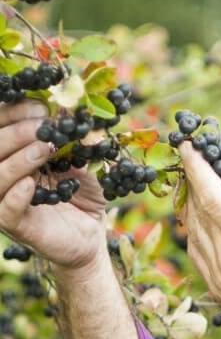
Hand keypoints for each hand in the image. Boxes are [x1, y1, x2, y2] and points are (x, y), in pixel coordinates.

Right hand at [0, 101, 106, 268]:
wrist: (93, 233)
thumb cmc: (84, 191)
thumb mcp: (83, 158)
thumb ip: (74, 135)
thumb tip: (69, 105)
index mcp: (12, 154)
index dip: (13, 112)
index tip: (42, 107)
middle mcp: (3, 176)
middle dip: (15, 133)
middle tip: (43, 127)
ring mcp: (5, 201)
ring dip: (17, 161)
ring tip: (44, 149)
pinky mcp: (18, 226)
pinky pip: (5, 210)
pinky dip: (15, 196)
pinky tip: (30, 184)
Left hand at [180, 143, 220, 338]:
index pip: (213, 199)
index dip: (198, 170)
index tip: (189, 146)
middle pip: (197, 213)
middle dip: (192, 183)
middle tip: (192, 158)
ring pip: (193, 235)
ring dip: (190, 208)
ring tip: (193, 187)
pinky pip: (197, 257)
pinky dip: (194, 234)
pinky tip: (200, 226)